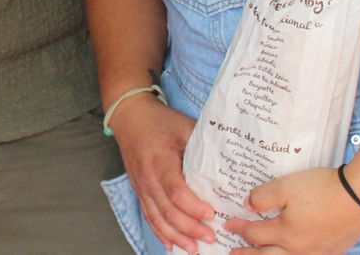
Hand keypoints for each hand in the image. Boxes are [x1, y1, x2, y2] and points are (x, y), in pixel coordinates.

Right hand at [108, 93, 215, 251]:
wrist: (129, 116)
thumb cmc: (160, 121)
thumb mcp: (184, 126)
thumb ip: (203, 146)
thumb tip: (229, 165)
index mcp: (159, 159)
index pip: (175, 189)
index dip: (193, 206)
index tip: (212, 214)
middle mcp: (147, 176)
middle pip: (167, 210)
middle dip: (189, 228)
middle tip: (211, 237)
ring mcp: (141, 186)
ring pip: (157, 218)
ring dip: (176, 236)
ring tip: (194, 248)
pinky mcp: (139, 191)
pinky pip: (149, 216)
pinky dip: (160, 233)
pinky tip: (172, 245)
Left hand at [226, 168, 359, 254]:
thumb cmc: (322, 190)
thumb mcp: (285, 187)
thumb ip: (262, 197)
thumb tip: (247, 205)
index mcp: (285, 234)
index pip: (255, 234)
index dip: (239, 228)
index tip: (228, 224)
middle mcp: (300, 249)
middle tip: (233, 254)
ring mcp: (318, 253)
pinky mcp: (334, 251)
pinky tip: (293, 254)